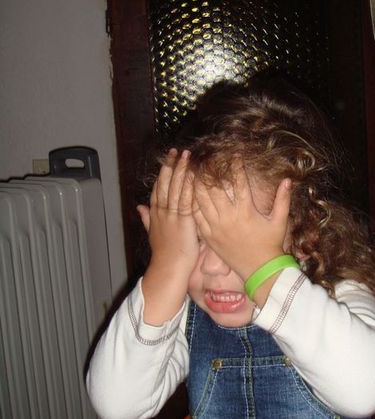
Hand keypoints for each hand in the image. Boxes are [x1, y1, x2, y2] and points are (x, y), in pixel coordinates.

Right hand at [138, 148, 197, 282]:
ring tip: (185, 155)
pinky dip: (188, 185)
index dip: (162, 173)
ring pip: (174, 187)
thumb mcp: (153, 233)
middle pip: (165, 183)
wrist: (168, 268)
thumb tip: (138, 207)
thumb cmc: (165, 255)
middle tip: (175, 150)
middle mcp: (162, 211)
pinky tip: (192, 173)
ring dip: (180, 170)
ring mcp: (172, 215)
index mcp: (155, 213)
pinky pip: (185, 198)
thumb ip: (146, 218)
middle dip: (170, 165)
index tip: (166, 160)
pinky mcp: (183, 220)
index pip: (158, 188)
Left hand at [193, 161, 291, 280]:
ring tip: (194, 170)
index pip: (239, 182)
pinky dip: (192, 203)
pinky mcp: (208, 237)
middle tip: (207, 159)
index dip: (235, 166)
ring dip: (196, 184)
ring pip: (201, 200)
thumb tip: (288, 180)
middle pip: (214, 188)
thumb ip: (283, 199)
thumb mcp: (280, 221)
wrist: (260, 271)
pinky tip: (188, 193)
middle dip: (210, 171)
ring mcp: (216, 227)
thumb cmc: (271, 245)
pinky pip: (196, 217)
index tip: (234, 155)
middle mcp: (229, 217)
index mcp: (246, 211)